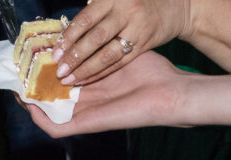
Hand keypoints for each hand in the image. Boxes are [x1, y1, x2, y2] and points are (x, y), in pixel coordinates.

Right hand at [25, 51, 189, 136]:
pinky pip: (54, 127)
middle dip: (30, 85)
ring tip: (15, 87)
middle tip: (14, 72)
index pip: (59, 81)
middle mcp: (85, 101)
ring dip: (29, 102)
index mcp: (91, 85)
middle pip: (49, 97)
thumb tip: (81, 29)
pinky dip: (39, 118)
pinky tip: (28, 103)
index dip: (42, 72)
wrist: (168, 91)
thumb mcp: (117, 51)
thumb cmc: (150, 71)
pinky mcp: (86, 125)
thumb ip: (97, 46)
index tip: (28, 59)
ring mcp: (84, 114)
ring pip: (47, 113)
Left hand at [53, 0, 191, 83]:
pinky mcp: (144, 45)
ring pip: (107, 54)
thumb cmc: (137, 3)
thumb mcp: (117, 0)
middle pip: (95, 38)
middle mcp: (126, 13)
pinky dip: (100, 72)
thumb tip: (66, 33)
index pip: (86, 20)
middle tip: (58, 70)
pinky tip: (86, 80)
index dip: (69, 37)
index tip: (55, 52)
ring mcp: (137, 30)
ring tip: (69, 79)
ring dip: (85, 68)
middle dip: (74, 56)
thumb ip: (96, 14)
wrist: (175, 8)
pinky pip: (118, 63)